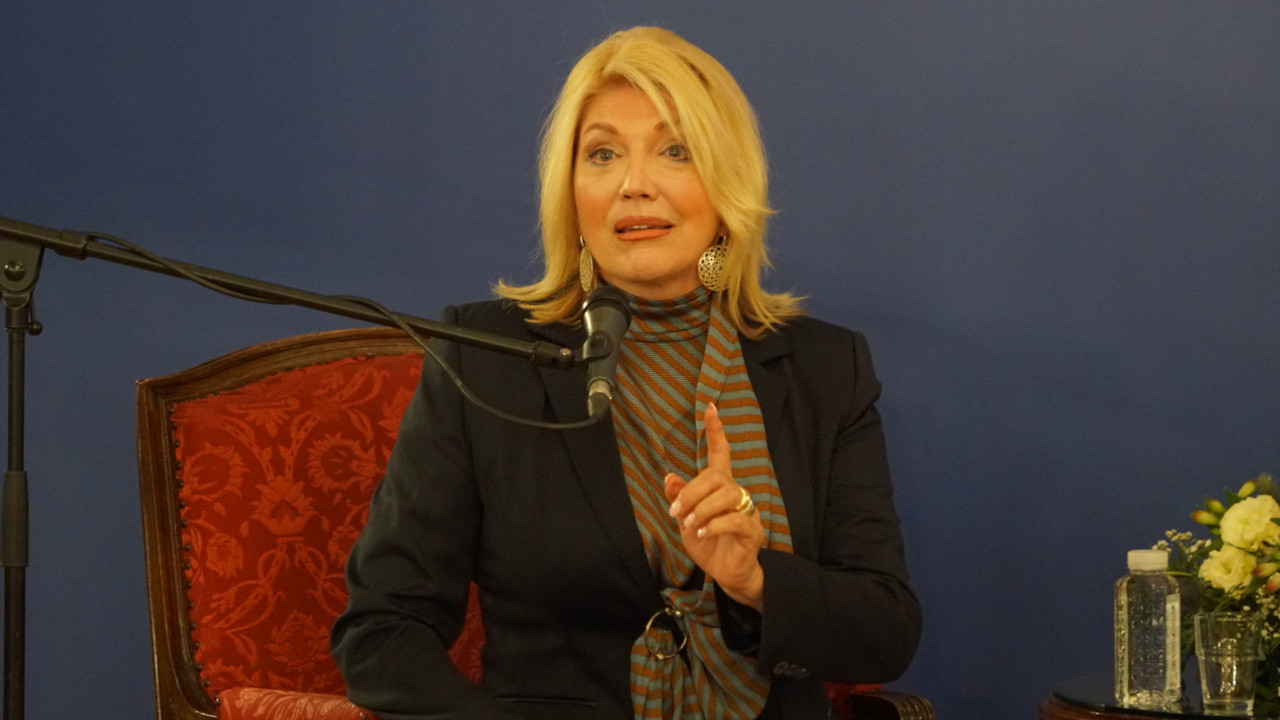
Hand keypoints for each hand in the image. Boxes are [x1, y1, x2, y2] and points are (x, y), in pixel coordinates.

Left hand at [664, 403, 765, 610]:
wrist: (728, 574)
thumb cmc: (709, 545)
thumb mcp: (686, 521)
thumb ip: (680, 500)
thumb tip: (669, 477)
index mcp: (720, 488)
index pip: (722, 453)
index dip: (716, 432)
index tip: (710, 409)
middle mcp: (736, 494)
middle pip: (717, 477)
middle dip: (692, 492)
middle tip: (677, 513)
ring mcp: (747, 512)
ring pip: (728, 494)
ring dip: (703, 508)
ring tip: (690, 525)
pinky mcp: (752, 531)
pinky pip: (735, 519)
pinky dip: (714, 525)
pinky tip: (703, 534)